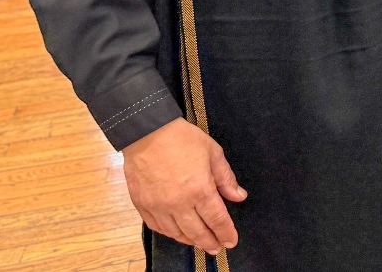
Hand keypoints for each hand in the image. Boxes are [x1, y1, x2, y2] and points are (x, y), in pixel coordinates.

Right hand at [123, 118, 246, 253]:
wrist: (147, 132)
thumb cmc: (182, 139)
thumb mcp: (213, 153)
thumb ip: (226, 178)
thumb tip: (239, 196)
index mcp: (200, 190)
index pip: (217, 220)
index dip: (226, 233)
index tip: (231, 241)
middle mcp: (179, 203)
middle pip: (197, 232)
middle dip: (209, 242)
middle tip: (216, 248)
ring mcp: (159, 206)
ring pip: (176, 233)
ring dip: (190, 240)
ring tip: (199, 242)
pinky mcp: (143, 205)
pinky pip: (157, 227)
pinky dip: (169, 233)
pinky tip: (177, 233)